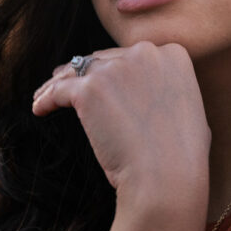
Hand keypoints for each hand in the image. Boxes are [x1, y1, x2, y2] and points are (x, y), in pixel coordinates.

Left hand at [32, 41, 209, 208]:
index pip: (134, 56)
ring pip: (77, 70)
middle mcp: (145, 53)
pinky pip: (59, 90)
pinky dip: (47, 98)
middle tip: (71, 86)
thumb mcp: (190, 109)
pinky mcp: (89, 89)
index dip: (116, 71)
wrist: (167, 177)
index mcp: (173, 54)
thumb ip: (170, 89)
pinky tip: (39, 109)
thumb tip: (153, 93)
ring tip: (47, 94)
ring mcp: (115, 69)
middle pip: (104, 60)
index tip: (105, 84)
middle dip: (88, 74)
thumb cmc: (182, 157)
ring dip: (61, 81)